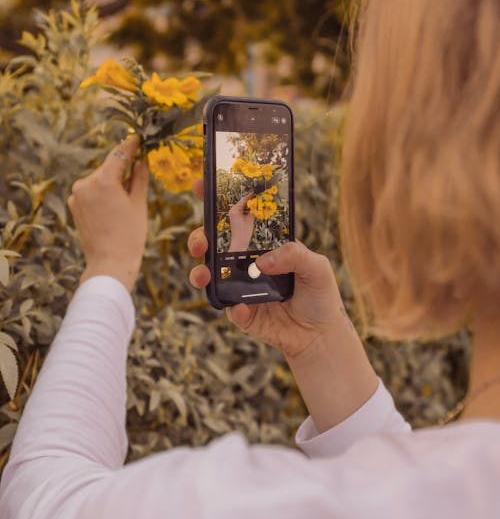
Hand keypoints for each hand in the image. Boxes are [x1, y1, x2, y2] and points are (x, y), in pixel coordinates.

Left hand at [68, 135, 148, 291]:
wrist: (110, 263)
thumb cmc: (129, 235)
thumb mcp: (138, 203)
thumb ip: (139, 177)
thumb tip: (140, 160)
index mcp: (103, 180)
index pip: (118, 155)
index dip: (130, 145)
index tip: (138, 137)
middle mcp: (85, 183)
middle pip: (109, 168)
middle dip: (123, 170)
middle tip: (141, 174)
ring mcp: (77, 195)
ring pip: (100, 180)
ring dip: (113, 183)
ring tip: (128, 201)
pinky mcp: (74, 205)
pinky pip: (92, 192)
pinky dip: (103, 194)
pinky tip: (115, 208)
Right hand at [188, 179, 377, 430]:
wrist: (319, 334)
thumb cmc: (319, 293)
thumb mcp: (316, 266)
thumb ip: (294, 255)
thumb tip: (263, 261)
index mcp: (262, 243)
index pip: (237, 216)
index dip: (217, 199)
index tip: (200, 184)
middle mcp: (245, 262)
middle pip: (213, 243)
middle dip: (199, 237)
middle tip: (201, 240)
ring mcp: (239, 286)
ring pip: (209, 274)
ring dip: (200, 272)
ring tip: (203, 275)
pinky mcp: (240, 313)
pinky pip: (228, 308)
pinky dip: (231, 307)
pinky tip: (242, 308)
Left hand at [227, 193, 254, 251]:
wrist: (240, 242)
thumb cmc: (244, 232)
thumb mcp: (250, 218)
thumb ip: (254, 209)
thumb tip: (257, 202)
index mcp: (235, 209)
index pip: (244, 200)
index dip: (251, 196)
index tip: (256, 193)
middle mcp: (233, 211)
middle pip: (243, 203)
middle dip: (251, 201)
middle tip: (259, 198)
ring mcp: (233, 214)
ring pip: (243, 207)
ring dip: (250, 206)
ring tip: (258, 203)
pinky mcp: (236, 218)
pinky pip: (243, 211)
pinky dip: (248, 210)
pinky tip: (254, 210)